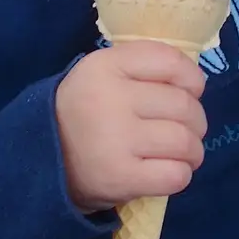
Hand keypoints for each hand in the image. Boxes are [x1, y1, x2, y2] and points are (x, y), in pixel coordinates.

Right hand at [55, 38, 207, 213]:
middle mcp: (109, 99)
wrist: (42, 160)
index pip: (169, 61)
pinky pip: (175, 175)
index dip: (191, 78)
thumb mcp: (101, 74)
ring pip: (184, 141)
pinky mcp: (120, 177)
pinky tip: (168, 171)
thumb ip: (143, 68)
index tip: (190, 92)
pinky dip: (181, 174)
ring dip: (193, 150)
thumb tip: (195, 83)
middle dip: (196, 120)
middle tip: (186, 129)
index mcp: (104, 66)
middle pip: (183, 105)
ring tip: (183, 153)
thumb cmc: (85, 113)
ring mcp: (115, 140)